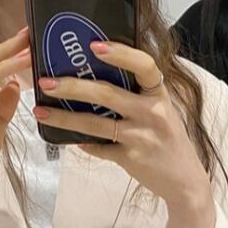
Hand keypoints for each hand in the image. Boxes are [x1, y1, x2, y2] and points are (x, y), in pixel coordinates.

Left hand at [33, 41, 212, 214]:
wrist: (185, 181)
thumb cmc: (169, 141)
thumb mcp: (161, 111)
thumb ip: (138, 95)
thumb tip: (98, 78)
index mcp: (159, 94)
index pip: (143, 65)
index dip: (120, 53)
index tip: (95, 46)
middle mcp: (152, 112)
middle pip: (107, 93)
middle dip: (72, 86)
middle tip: (46, 81)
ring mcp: (141, 136)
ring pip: (95, 123)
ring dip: (64, 117)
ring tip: (41, 111)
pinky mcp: (131, 158)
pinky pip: (100, 148)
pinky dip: (84, 144)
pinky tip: (70, 140)